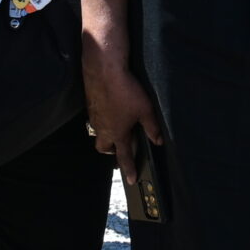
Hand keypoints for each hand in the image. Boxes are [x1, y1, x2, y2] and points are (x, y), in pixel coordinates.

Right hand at [82, 47, 163, 194]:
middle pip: (104, 148)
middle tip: (122, 146)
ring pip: (99, 133)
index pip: (124, 157)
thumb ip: (152, 128)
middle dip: (112, 150)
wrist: (104, 70)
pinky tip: (112, 109)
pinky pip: (96, 119)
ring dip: (108, 134)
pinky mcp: (91, 106)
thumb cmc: (125, 90)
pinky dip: (104, 119)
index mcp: (117, 133)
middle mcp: (103, 128)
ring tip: (118, 126)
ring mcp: (95, 117)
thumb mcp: (146, 110)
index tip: (131, 179)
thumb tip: (158, 140)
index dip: (129, 170)